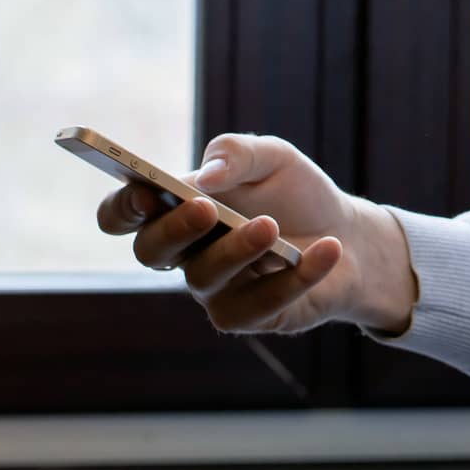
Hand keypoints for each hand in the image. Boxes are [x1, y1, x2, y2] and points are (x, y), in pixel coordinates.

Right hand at [96, 133, 372, 335]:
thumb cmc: (295, 193)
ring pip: (204, 277)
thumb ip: (236, 154)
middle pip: (150, 251)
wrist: (347, 234)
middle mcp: (185, 251)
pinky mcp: (247, 316)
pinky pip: (261, 303)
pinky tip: (328, 249)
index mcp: (178, 207)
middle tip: (205, 208)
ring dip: (237, 249)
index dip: (122, 206)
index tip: (145, 192)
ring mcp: (213, 288)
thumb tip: (205, 176)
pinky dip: (297, 274)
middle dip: (174, 229)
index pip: (124, 213)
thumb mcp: (272, 157)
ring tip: (271, 226)